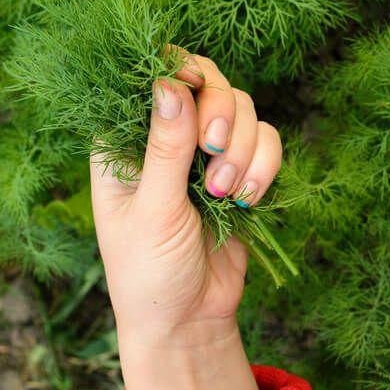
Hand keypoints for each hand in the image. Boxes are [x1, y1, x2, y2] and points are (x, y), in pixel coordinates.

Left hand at [90, 51, 281, 389]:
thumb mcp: (153, 211)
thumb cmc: (148, 272)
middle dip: (218, 113)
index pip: (148, 77)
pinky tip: (246, 201)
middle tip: (212, 150)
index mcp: (123, 142)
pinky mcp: (239, 171)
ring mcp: (204, 153)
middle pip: (205, 81)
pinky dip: (263, 165)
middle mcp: (165, 137)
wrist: (188, 321)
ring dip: (242, 148)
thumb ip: (165, 148)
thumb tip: (170, 85)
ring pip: (241, 108)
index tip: (193, 84)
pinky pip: (265, 141)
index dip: (175, 68)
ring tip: (225, 195)